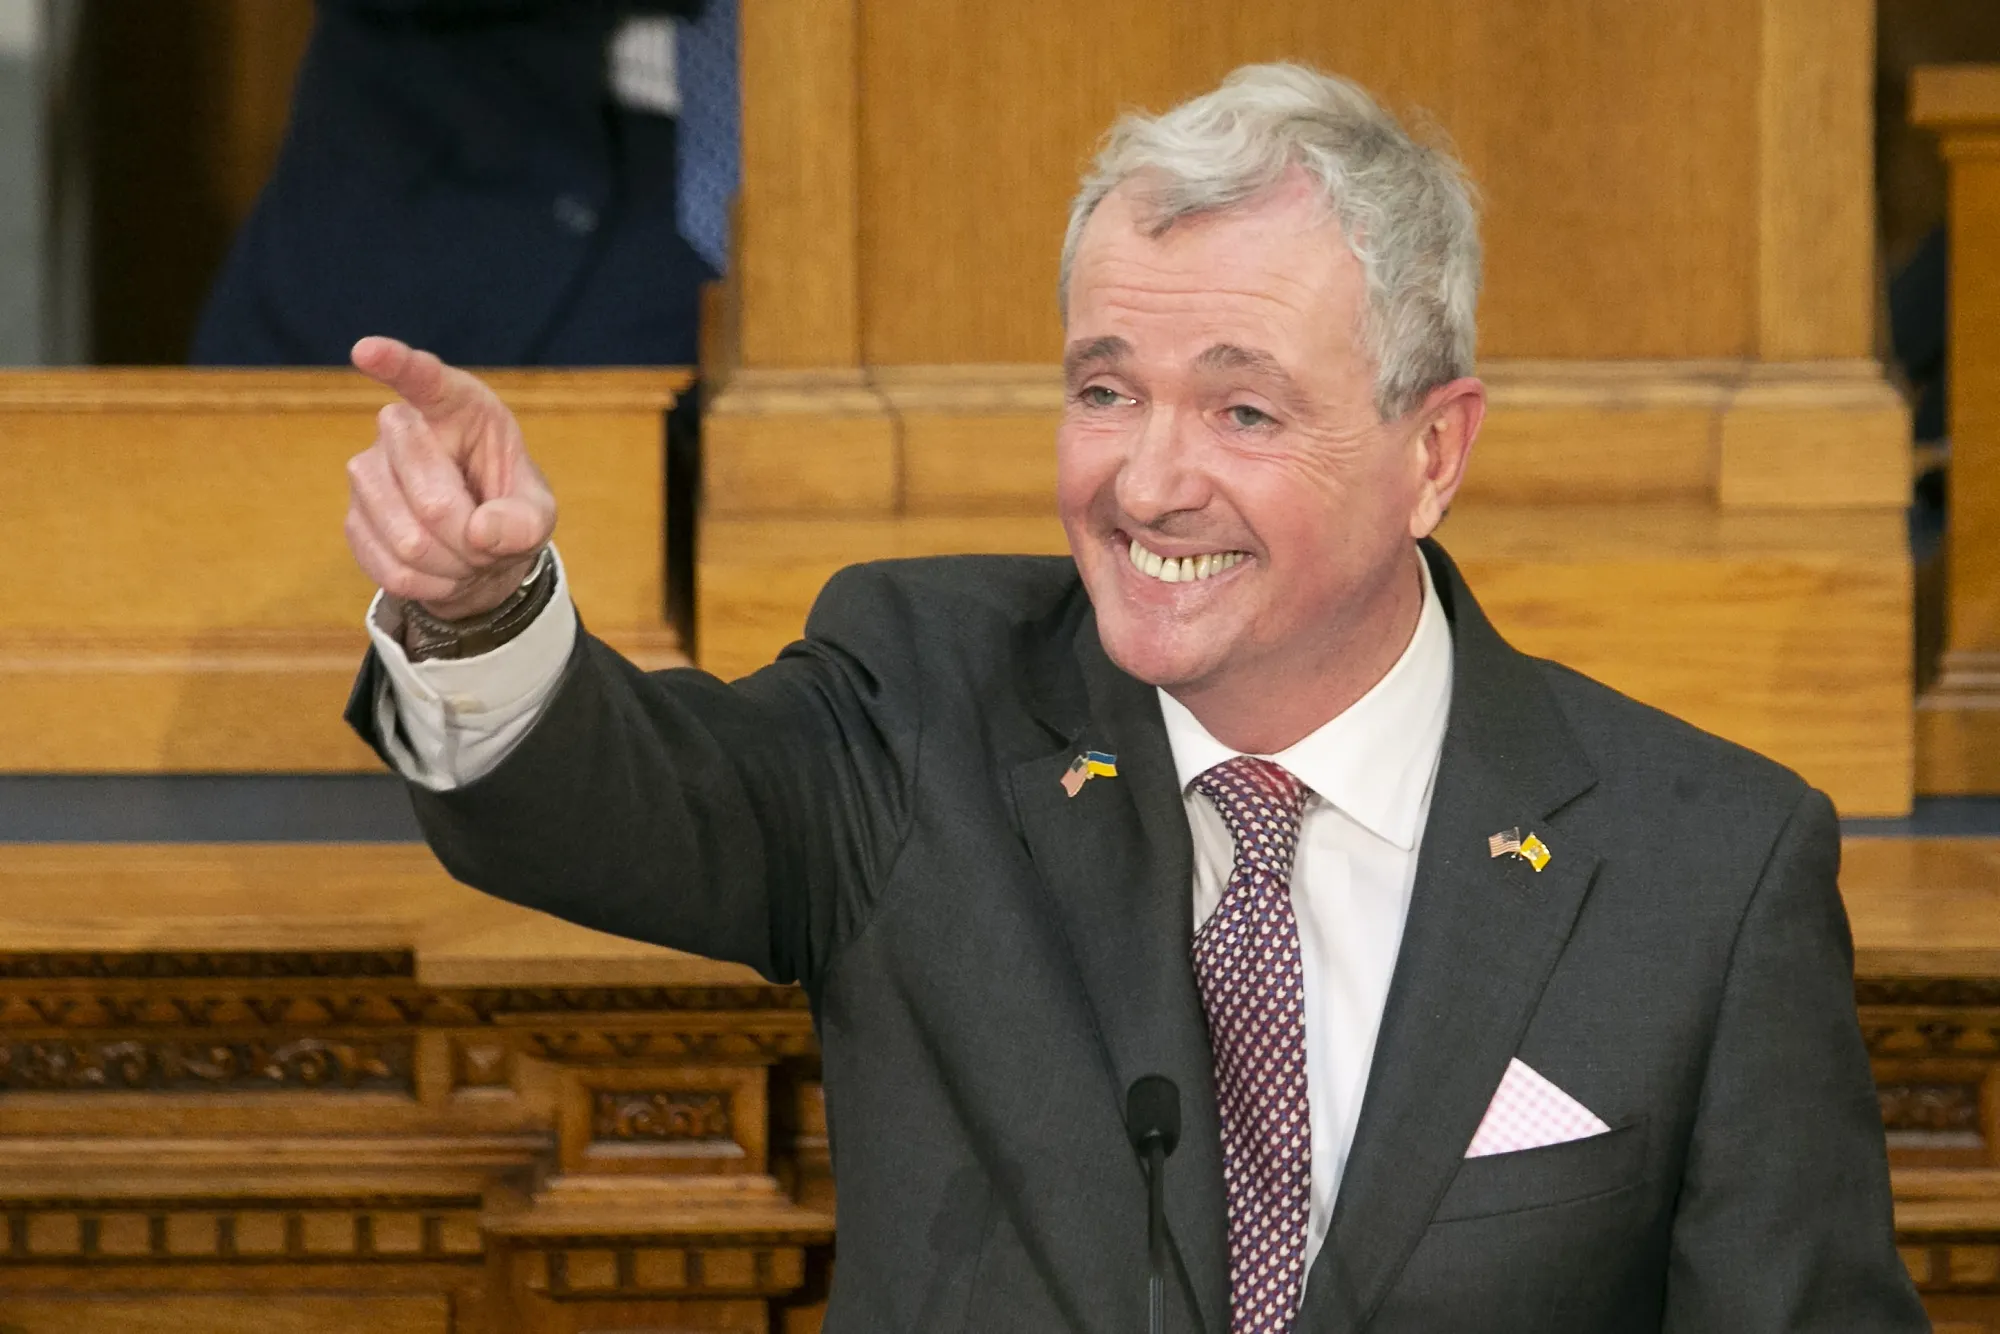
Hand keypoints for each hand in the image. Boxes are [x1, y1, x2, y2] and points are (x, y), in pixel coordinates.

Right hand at [345, 336, 557, 620]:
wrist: (475, 552)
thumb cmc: (507, 511)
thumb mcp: (538, 515)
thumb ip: (526, 521)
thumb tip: (481, 533)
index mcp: (457, 407)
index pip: (424, 379)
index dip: (396, 365)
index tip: (366, 351)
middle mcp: (401, 430)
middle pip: (433, 500)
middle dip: (471, 540)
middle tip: (487, 541)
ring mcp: (367, 474)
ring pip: (409, 541)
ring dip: (452, 567)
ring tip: (467, 556)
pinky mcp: (353, 520)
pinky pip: (392, 570)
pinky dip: (430, 586)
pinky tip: (442, 571)